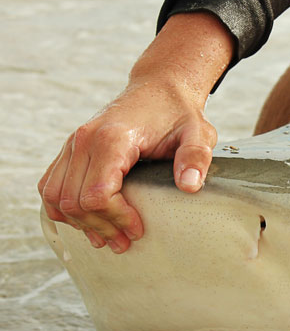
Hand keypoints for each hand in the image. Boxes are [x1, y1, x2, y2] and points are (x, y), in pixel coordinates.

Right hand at [38, 12, 233, 252]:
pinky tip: (86, 220)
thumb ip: (196, 158)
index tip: (138, 228)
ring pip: (56, 196)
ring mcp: (74, 143)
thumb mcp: (198, 133)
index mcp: (112, 139)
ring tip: (107, 237)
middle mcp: (84, 140)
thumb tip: (189, 187)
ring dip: (80, 222)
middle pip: (75, 201)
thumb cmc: (178, 113)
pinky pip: (51, 184)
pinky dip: (63, 207)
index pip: (97, 194)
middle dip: (101, 227)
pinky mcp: (72, 148)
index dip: (116, 218)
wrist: (160, 89)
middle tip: (125, 241)